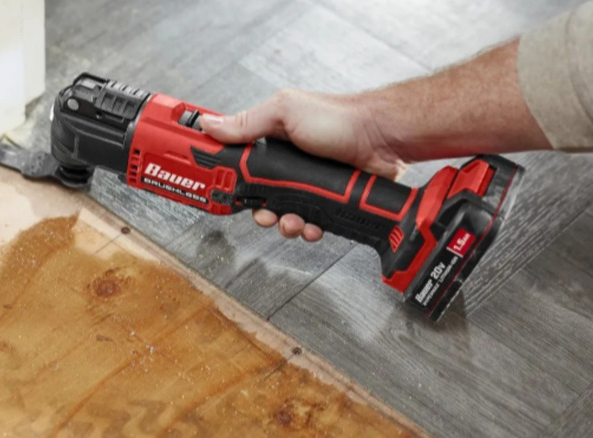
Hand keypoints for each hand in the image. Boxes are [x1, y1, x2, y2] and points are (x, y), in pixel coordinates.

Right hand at [199, 89, 406, 241]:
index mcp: (272, 141)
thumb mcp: (285, 113)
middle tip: (266, 214)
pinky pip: (308, 223)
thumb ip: (246, 122)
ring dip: (285, 225)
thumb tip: (210, 125)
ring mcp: (307, 184)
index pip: (239, 165)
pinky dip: (308, 229)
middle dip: (260, 212)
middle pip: (259, 199)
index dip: (228, 179)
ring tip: (294, 222)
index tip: (219, 190)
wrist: (382, 139)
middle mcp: (287, 165)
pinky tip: (313, 225)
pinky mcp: (326, 200)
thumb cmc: (339, 118)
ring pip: (283, 216)